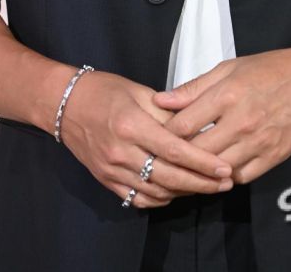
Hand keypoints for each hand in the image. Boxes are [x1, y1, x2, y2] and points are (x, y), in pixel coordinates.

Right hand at [59, 70, 233, 208]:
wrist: (64, 104)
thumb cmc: (104, 90)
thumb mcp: (138, 91)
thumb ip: (166, 112)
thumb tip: (195, 126)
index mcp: (131, 125)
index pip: (174, 150)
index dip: (202, 162)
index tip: (225, 167)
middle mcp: (121, 152)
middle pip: (169, 176)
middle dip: (201, 182)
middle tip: (226, 182)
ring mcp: (112, 170)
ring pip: (156, 191)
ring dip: (185, 192)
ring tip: (208, 186)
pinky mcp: (106, 180)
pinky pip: (137, 199)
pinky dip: (160, 199)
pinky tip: (177, 192)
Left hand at [151, 44, 290, 183]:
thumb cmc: (271, 68)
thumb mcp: (230, 67)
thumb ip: (195, 87)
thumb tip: (161, 100)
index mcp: (226, 95)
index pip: (182, 125)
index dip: (164, 134)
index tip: (157, 136)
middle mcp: (240, 122)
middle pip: (195, 152)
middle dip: (177, 157)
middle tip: (167, 157)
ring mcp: (258, 143)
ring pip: (216, 170)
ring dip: (200, 171)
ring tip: (189, 166)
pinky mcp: (273, 158)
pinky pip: (241, 177)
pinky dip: (226, 176)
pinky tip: (219, 168)